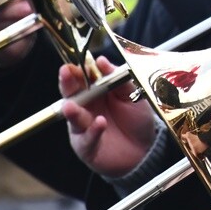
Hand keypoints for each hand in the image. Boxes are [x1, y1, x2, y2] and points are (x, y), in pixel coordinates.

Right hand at [59, 55, 157, 177]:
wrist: (145, 148)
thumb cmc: (136, 119)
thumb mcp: (131, 93)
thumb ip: (117, 78)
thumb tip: (101, 61)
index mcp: (94, 92)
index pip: (81, 78)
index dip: (77, 70)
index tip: (75, 62)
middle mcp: (85, 108)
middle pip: (71, 94)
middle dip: (67, 84)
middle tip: (66, 74)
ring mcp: (83, 127)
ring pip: (73, 117)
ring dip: (72, 111)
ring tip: (70, 105)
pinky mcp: (86, 146)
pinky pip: (87, 138)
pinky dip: (93, 131)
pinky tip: (100, 123)